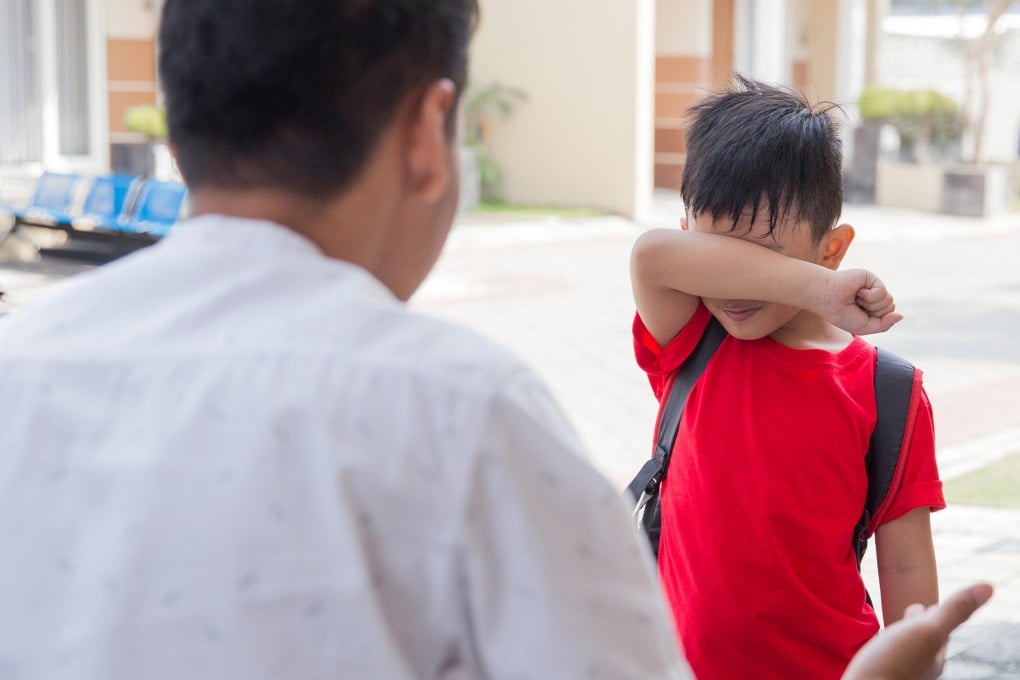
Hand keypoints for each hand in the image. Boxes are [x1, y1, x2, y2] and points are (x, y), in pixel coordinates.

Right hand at [823, 269, 903, 334]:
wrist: (826, 299)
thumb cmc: (841, 314)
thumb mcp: (864, 327)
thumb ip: (884, 324)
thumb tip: (901, 316)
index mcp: (872, 308)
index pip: (889, 316)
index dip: (876, 320)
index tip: (858, 316)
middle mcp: (874, 296)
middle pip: (890, 309)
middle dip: (874, 312)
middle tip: (857, 307)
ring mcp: (873, 286)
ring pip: (889, 301)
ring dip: (871, 305)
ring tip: (856, 299)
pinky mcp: (872, 278)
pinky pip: (882, 292)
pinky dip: (870, 296)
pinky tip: (858, 292)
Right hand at [841, 583, 993, 679]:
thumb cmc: (894, 664)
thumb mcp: (927, 631)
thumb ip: (954, 611)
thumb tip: (989, 586)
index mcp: (935, 656)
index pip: (939, 628)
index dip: (932, 612)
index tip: (925, 603)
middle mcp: (922, 669)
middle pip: (923, 641)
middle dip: (918, 625)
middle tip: (911, 612)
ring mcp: (901, 674)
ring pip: (905, 651)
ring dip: (901, 637)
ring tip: (893, 628)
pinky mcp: (881, 677)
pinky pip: (887, 659)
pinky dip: (885, 649)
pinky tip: (877, 650)